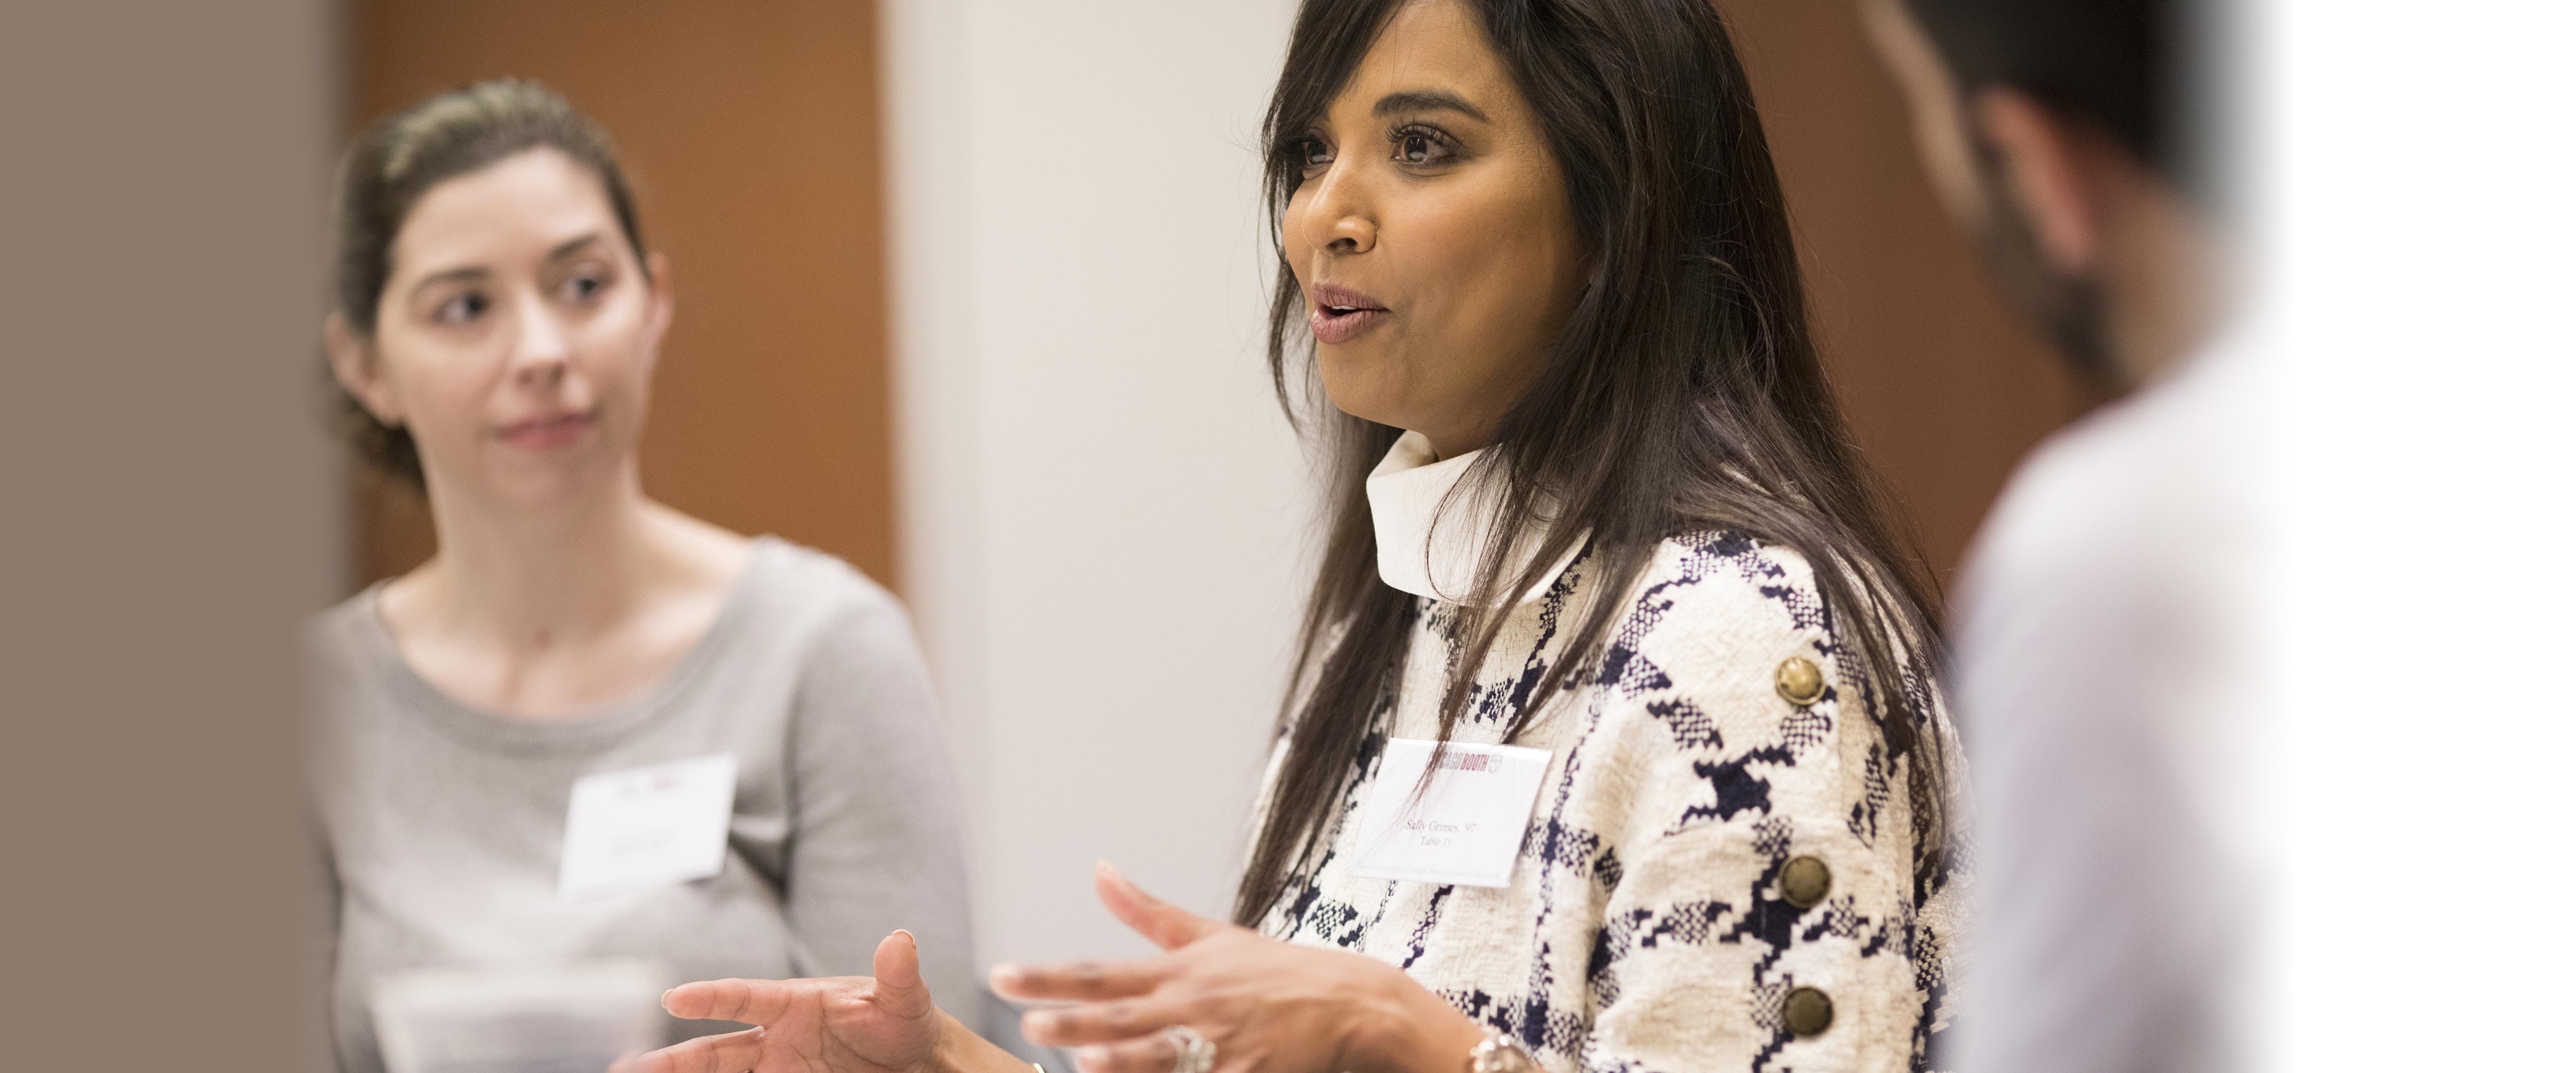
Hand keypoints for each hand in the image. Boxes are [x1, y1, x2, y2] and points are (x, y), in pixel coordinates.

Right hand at [614, 930, 953, 1072]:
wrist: (916, 1061)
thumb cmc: (903, 1021)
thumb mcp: (906, 1000)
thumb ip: (898, 975)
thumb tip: (900, 939)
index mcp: (795, 1003)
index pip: (744, 996)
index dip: (710, 997)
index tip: (674, 999)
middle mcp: (775, 1037)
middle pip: (714, 1049)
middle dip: (672, 1059)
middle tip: (630, 1066)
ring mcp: (778, 1068)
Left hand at [993, 862, 1484, 1072]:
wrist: (1347, 1002)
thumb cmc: (1273, 971)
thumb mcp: (1209, 934)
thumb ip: (1146, 911)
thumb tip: (1099, 871)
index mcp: (1178, 970)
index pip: (1099, 973)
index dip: (1048, 976)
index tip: (1002, 977)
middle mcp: (1192, 1005)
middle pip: (1122, 1016)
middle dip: (1073, 1021)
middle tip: (1029, 1022)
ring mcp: (1219, 1045)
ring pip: (1158, 1056)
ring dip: (1118, 1059)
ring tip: (1079, 1061)